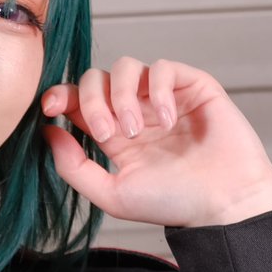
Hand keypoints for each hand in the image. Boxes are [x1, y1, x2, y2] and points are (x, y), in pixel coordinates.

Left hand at [41, 58, 271, 227]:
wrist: (224, 204)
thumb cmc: (174, 204)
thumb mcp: (112, 194)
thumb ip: (75, 167)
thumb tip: (48, 132)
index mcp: (115, 136)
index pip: (79, 101)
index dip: (61, 96)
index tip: (50, 108)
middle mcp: (137, 112)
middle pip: (97, 79)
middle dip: (92, 101)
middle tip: (106, 134)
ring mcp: (164, 97)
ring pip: (127, 67)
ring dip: (122, 97)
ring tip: (135, 131)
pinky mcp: (193, 86)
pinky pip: (163, 67)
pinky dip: (159, 90)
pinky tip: (168, 121)